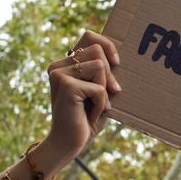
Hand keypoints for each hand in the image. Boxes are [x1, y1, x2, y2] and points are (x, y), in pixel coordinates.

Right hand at [46, 31, 120, 156]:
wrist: (70, 143)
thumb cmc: (87, 118)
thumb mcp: (99, 90)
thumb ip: (104, 72)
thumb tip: (122, 57)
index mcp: (65, 63)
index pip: (89, 37)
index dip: (107, 45)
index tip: (117, 63)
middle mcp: (58, 65)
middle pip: (97, 50)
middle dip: (109, 74)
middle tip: (109, 94)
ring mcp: (60, 74)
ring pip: (99, 65)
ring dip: (104, 90)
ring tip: (97, 106)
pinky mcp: (66, 86)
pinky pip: (98, 87)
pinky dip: (101, 103)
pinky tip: (92, 114)